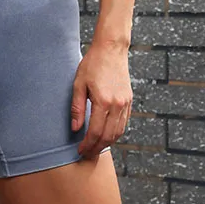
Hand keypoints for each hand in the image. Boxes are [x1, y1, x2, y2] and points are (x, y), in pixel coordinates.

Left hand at [71, 43, 131, 158]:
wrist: (111, 49)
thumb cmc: (92, 64)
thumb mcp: (79, 83)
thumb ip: (77, 107)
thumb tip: (75, 129)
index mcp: (103, 101)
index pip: (95, 132)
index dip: (87, 144)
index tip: (80, 150)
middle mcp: (117, 105)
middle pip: (108, 136)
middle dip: (97, 148)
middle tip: (87, 154)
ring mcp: (125, 103)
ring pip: (118, 132)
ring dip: (107, 143)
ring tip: (95, 148)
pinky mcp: (129, 100)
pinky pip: (124, 123)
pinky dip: (115, 133)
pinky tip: (106, 135)